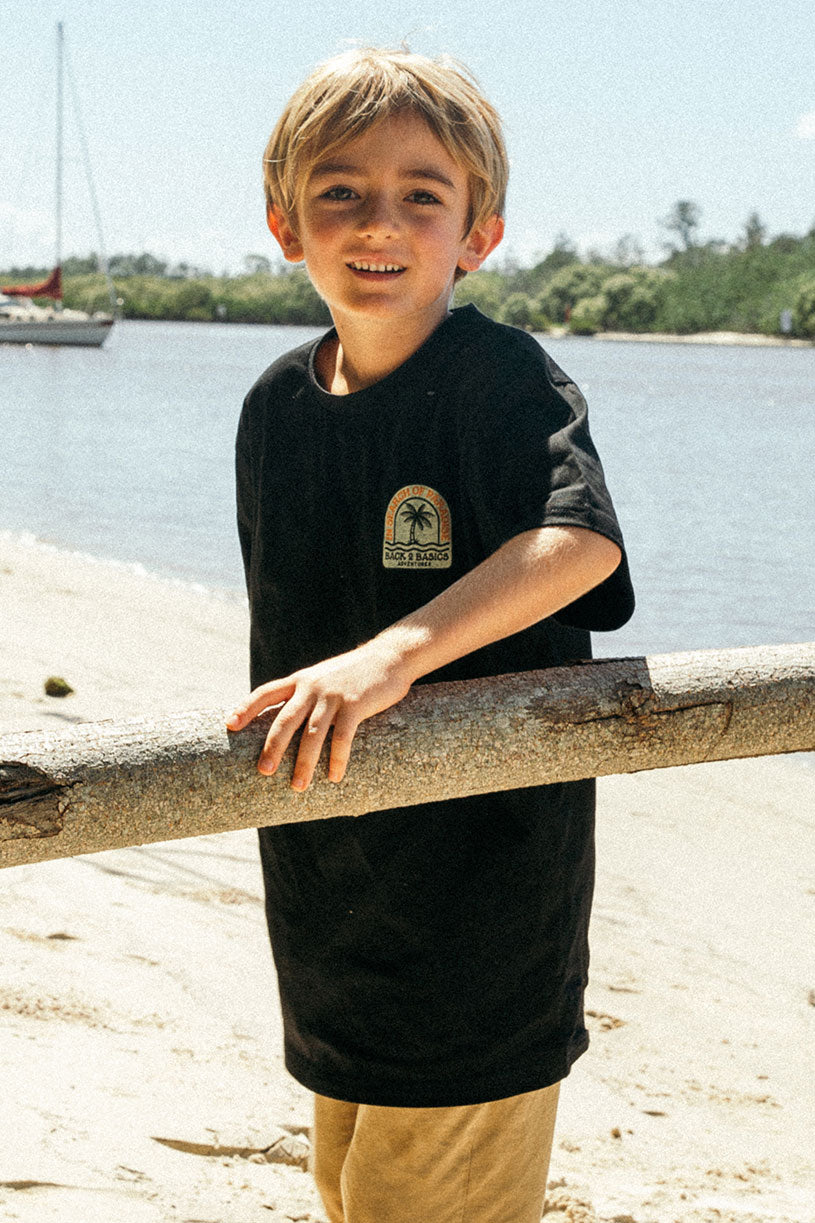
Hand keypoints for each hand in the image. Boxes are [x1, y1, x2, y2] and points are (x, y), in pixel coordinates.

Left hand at [226, 639, 413, 789]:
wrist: (389, 657)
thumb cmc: (354, 673)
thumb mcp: (323, 677)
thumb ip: (306, 694)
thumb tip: (286, 721)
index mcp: (300, 680)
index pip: (265, 693)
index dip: (246, 708)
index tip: (229, 724)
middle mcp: (312, 687)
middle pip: (286, 719)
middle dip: (273, 746)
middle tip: (263, 770)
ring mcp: (333, 696)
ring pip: (313, 734)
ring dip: (304, 762)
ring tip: (298, 786)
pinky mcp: (355, 705)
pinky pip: (343, 737)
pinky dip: (337, 759)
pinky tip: (334, 776)